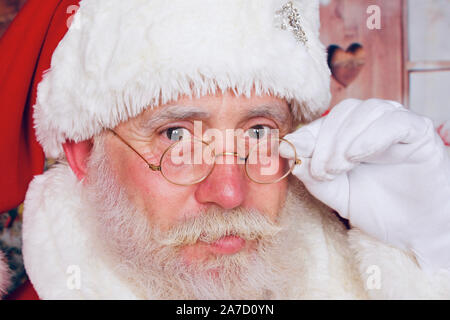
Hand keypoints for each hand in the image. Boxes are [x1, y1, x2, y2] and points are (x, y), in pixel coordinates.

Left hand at [281, 99, 449, 271]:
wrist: (414, 230)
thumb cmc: (376, 208)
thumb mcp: (337, 194)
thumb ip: (313, 176)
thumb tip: (287, 152)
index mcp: (351, 135)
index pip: (324, 123)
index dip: (305, 134)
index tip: (288, 149)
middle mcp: (373, 124)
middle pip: (343, 113)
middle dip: (325, 141)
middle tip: (320, 171)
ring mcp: (396, 125)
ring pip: (367, 111)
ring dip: (345, 139)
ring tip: (339, 168)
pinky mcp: (419, 133)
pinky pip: (396, 122)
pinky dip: (371, 135)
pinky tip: (357, 155)